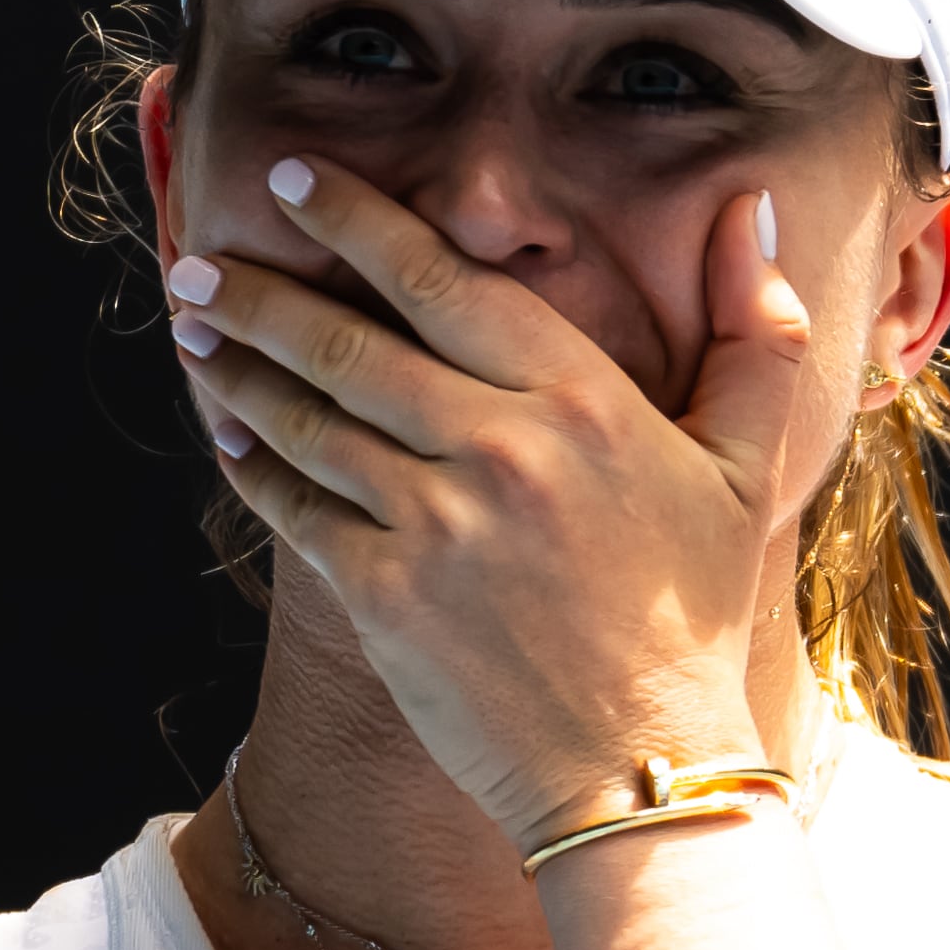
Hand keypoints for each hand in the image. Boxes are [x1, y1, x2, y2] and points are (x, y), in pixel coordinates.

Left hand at [170, 155, 809, 850]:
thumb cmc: (696, 614)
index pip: (445, 281)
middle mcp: (501, 448)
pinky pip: (297, 508)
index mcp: (583, 401)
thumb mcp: (749, 466)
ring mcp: (436, 524)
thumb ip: (754, 329)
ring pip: (308, 419)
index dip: (357, 220)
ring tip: (194, 329)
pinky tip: (226, 430)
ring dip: (239, 367)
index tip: (293, 180)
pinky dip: (253, 462)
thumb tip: (753, 205)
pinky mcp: (387, 597)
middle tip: (200, 262)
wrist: (644, 769)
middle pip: (350, 341)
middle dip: (262, 292)